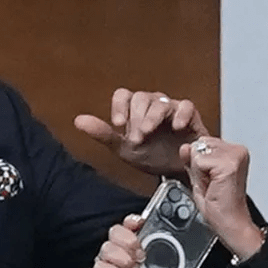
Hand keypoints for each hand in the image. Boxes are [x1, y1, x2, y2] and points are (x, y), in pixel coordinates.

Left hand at [75, 89, 208, 177]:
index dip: (119, 107)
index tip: (118, 124)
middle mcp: (152, 105)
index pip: (123, 96)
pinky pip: (186, 106)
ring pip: (161, 102)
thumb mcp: (122, 148)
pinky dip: (181, 115)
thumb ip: (102, 133)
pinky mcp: (190, 115)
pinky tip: (176, 127)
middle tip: (136, 139)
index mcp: (134, 111)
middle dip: (136, 119)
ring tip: (147, 134)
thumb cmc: (150, 155)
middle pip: (141, 98)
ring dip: (152, 118)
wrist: (174, 171)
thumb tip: (78, 121)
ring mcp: (171, 108)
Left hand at [180, 136, 264, 260]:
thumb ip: (192, 161)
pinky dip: (200, 176)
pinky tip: (212, 186)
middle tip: (210, 184)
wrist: (229, 223)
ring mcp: (235, 155)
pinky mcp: (229, 164)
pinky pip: (199, 162)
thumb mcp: (199, 179)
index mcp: (233, 152)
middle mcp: (237, 150)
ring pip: (198, 152)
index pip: (201, 143)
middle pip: (198, 145)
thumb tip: (185, 147)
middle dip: (198, 166)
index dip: (198, 164)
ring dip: (198, 172)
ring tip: (211, 186)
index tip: (209, 180)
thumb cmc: (218, 206)